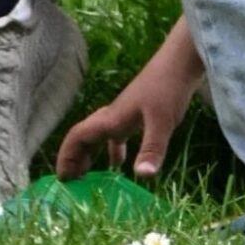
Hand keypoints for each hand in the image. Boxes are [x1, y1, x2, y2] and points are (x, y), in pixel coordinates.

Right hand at [56, 18, 204, 179]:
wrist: (182, 59)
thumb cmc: (169, 87)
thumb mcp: (162, 122)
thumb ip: (152, 149)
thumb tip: (143, 176)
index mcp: (112, 118)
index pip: (79, 136)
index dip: (66, 156)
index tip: (61, 179)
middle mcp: (114, 115)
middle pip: (85, 137)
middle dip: (75, 159)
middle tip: (71, 185)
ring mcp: (126, 112)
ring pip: (100, 135)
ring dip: (91, 154)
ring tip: (89, 178)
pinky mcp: (139, 111)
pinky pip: (117, 134)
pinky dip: (113, 149)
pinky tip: (122, 164)